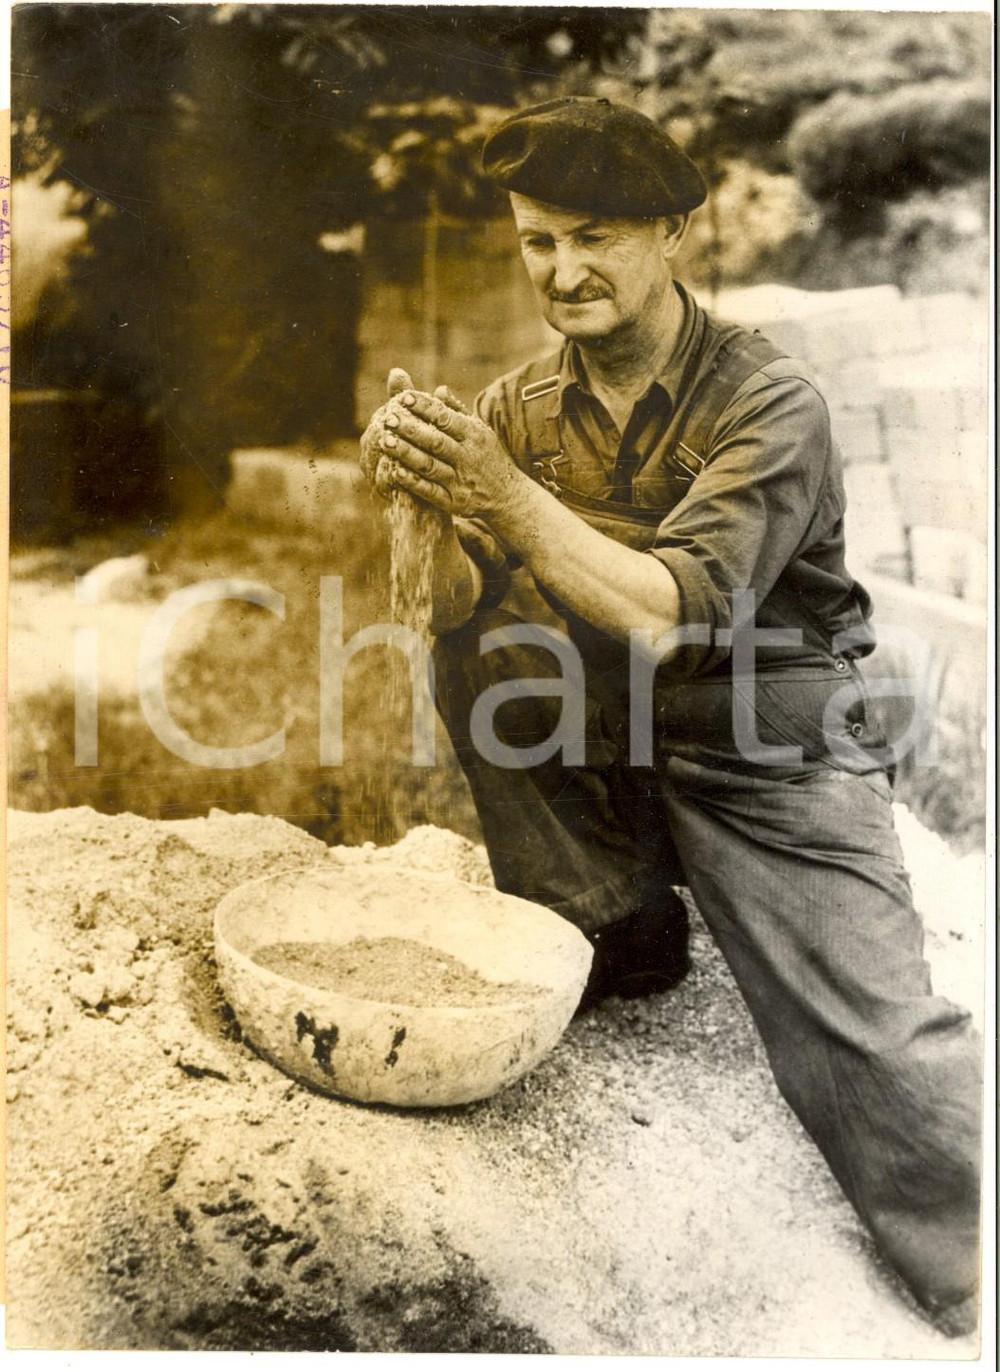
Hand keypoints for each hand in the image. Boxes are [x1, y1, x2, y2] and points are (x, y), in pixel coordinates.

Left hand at [380, 389, 522, 517]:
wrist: (508, 496)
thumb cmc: (487, 457)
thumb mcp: (480, 431)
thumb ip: (457, 412)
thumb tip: (439, 389)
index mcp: (474, 435)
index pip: (446, 418)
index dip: (424, 407)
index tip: (403, 397)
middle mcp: (468, 458)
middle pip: (436, 442)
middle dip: (410, 429)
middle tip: (388, 419)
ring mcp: (460, 482)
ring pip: (430, 466)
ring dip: (406, 454)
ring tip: (385, 442)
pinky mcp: (454, 503)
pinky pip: (431, 492)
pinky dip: (413, 483)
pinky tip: (395, 471)